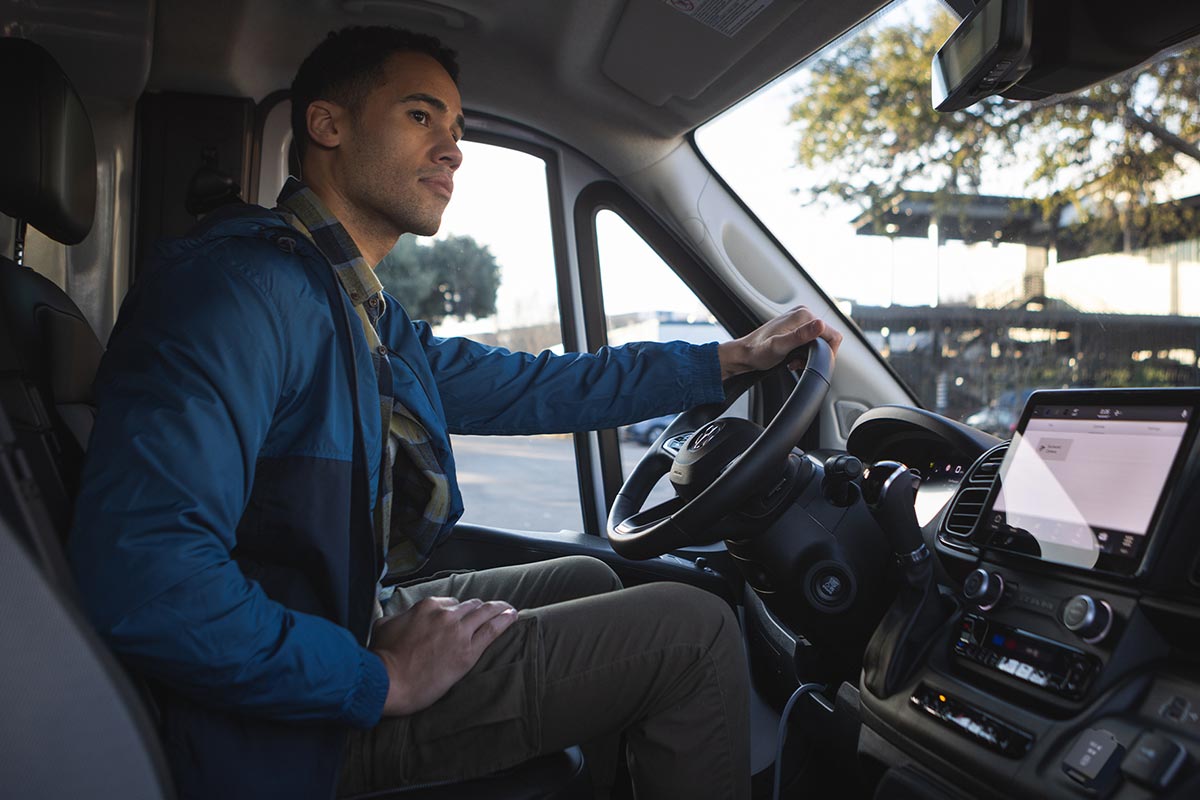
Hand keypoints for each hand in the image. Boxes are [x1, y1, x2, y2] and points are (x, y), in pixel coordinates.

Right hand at [370, 596, 517, 715]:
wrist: (390, 681)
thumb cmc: (383, 657)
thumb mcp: (383, 626)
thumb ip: (398, 616)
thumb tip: (399, 617)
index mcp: (427, 606)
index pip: (450, 602)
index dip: (456, 610)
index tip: (460, 616)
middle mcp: (446, 615)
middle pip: (470, 606)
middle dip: (478, 609)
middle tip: (489, 611)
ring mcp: (459, 632)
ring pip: (485, 613)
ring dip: (498, 609)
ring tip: (508, 608)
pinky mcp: (468, 652)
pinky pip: (493, 630)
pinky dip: (505, 621)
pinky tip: (513, 616)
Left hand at [717, 305, 842, 379]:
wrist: (744, 354)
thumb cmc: (758, 353)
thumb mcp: (780, 347)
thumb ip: (800, 336)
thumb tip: (820, 325)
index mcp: (804, 315)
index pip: (833, 336)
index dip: (827, 354)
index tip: (809, 362)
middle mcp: (803, 313)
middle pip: (827, 338)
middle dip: (817, 354)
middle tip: (797, 362)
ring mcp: (800, 318)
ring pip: (820, 340)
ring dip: (810, 354)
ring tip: (794, 360)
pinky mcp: (796, 325)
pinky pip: (811, 339)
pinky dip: (805, 351)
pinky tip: (793, 357)